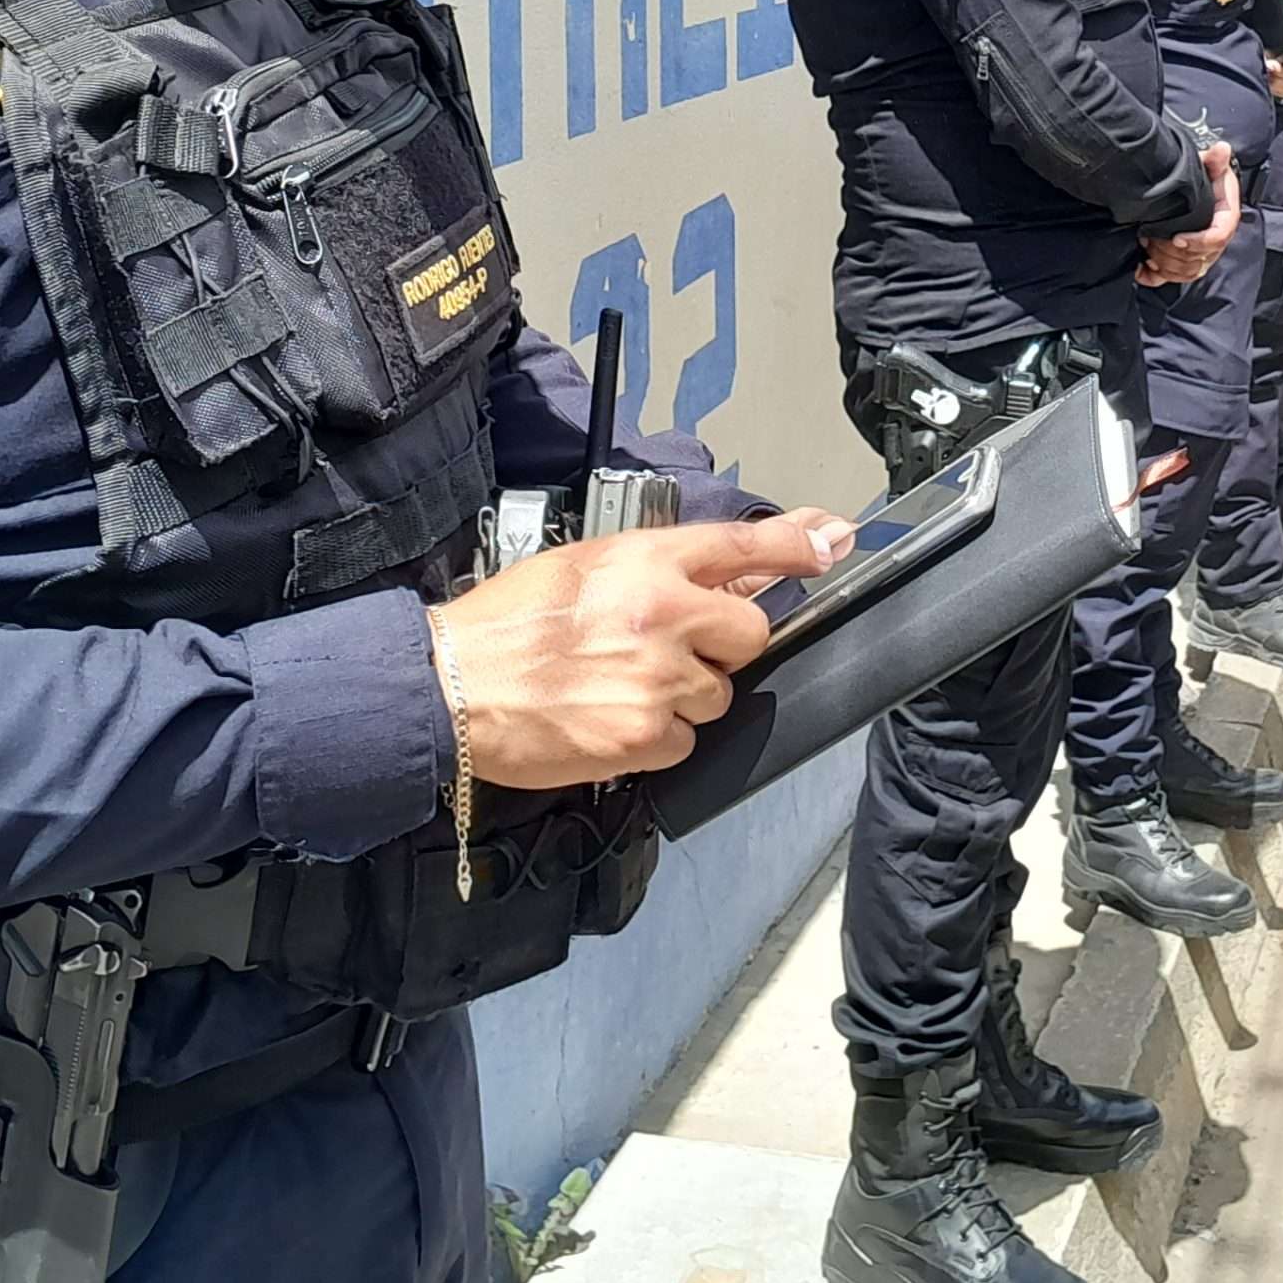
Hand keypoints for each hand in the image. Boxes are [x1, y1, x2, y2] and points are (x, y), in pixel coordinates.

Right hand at [430, 514, 849, 788]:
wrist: (452, 686)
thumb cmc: (506, 625)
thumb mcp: (584, 567)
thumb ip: (658, 567)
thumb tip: (728, 570)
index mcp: (644, 561)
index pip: (743, 544)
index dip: (796, 544)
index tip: (831, 542)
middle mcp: (662, 612)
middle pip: (751, 631)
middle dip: (723, 646)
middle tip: (669, 651)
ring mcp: (657, 677)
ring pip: (719, 693)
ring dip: (684, 697)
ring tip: (620, 686)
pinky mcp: (645, 735)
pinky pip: (686, 741)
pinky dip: (656, 740)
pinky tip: (610, 720)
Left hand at [1138, 144, 1241, 284]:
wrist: (1199, 190)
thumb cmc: (1206, 179)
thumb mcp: (1211, 166)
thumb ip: (1215, 160)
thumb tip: (1221, 149)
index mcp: (1225, 219)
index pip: (1218, 238)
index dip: (1198, 242)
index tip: (1177, 237)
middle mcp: (1215, 241)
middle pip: (1199, 259)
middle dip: (1173, 252)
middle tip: (1150, 236)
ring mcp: (1200, 254)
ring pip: (1186, 271)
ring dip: (1164, 262)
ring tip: (1146, 244)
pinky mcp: (1184, 261)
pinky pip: (1172, 277)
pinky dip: (1155, 277)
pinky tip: (1141, 269)